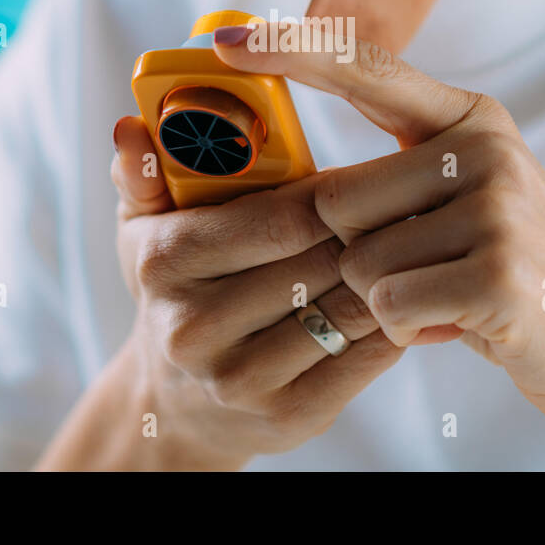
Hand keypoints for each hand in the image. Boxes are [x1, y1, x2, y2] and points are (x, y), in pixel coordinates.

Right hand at [95, 115, 403, 467]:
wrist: (177, 401)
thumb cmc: (177, 288)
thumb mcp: (146, 226)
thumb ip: (144, 172)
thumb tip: (130, 128)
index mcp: (167, 261)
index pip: (282, 217)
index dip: (339, 195)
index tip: (373, 178)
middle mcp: (195, 326)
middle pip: (321, 261)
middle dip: (371, 231)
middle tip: (411, 204)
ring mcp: (241, 378)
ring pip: (349, 308)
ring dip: (388, 275)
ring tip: (414, 244)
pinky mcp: (289, 416)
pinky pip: (366, 357)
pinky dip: (392, 322)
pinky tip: (401, 297)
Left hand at [212, 24, 544, 468]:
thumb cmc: (518, 276)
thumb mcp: (470, 204)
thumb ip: (399, 180)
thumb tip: (301, 192)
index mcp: (471, 120)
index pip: (366, 70)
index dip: (294, 51)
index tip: (227, 38)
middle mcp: (484, 148)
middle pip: (335, 199)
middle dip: (355, 256)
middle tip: (424, 275)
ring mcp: (496, 206)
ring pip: (356, 260)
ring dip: (386, 299)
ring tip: (451, 298)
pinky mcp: (498, 271)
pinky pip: (388, 305)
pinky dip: (410, 330)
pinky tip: (465, 323)